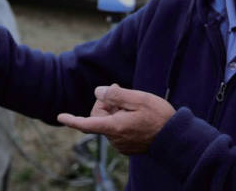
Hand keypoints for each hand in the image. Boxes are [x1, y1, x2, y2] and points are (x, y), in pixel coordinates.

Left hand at [57, 84, 174, 154]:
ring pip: (108, 122)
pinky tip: (135, 115)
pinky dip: (121, 120)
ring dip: (115, 110)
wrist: (176, 138)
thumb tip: (98, 92)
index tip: (60, 117)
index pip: (87, 124)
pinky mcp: (127, 147)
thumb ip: (115, 95)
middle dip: (106, 102)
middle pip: (99, 116)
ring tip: (133, 105)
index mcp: (115, 127)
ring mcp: (121, 145)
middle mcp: (115, 139)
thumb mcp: (138, 99)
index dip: (72, 120)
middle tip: (119, 88)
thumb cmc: (159, 116)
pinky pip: (117, 130)